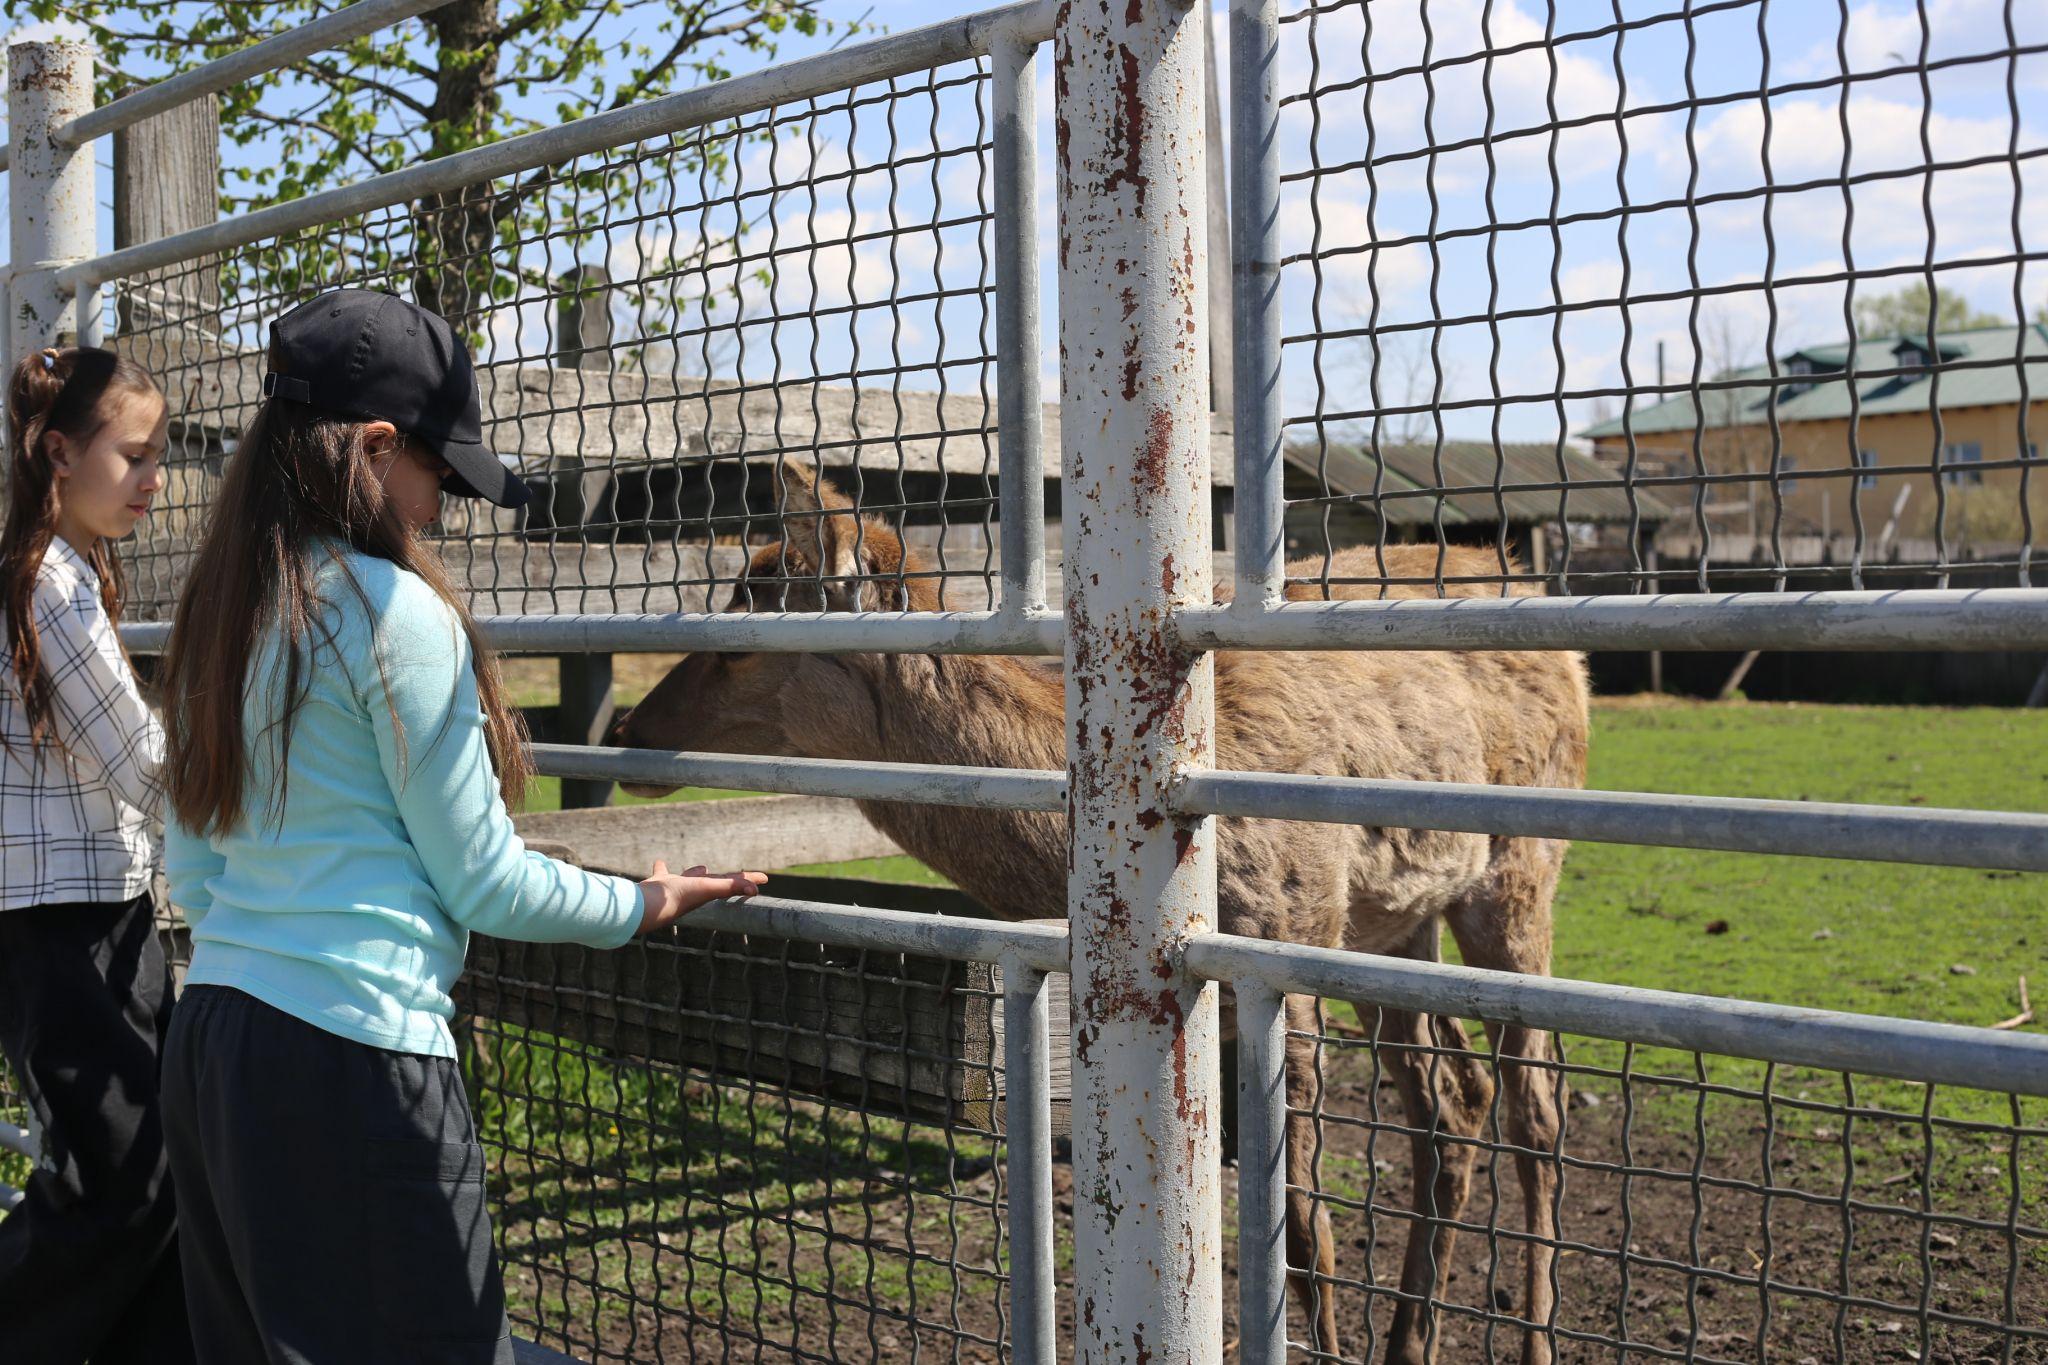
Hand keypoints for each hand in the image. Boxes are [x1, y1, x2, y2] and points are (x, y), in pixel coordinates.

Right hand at [637, 860, 767, 933]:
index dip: (749, 880)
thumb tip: (755, 890)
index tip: (765, 878)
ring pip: (688, 877)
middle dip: (725, 878)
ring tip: (701, 868)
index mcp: (707, 891)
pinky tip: (659, 862)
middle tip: (735, 875)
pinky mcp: (658, 884)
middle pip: (714, 881)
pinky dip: (661, 868)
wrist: (646, 906)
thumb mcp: (707, 888)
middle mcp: (693, 890)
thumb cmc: (677, 897)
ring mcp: (675, 888)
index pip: (734, 883)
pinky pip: (662, 873)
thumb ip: (730, 887)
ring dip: (695, 872)